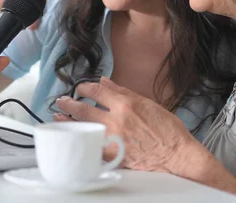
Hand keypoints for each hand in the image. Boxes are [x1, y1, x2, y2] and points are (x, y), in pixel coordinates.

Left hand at [54, 77, 195, 172]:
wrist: (176, 155)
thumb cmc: (166, 129)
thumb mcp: (147, 102)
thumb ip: (122, 91)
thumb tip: (104, 81)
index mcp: (126, 104)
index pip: (96, 91)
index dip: (84, 87)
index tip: (79, 88)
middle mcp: (117, 120)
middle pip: (84, 109)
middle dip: (69, 104)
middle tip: (61, 101)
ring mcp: (113, 138)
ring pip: (83, 127)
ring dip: (68, 121)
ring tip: (59, 117)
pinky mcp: (114, 154)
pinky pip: (91, 146)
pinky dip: (80, 140)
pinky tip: (73, 137)